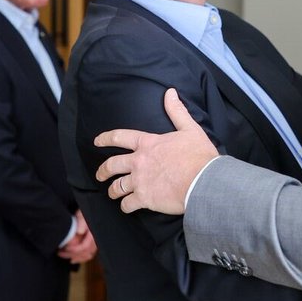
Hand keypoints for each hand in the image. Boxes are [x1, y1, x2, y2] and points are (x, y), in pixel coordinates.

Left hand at [58, 209, 97, 262]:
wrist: (88, 211)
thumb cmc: (85, 212)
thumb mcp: (82, 214)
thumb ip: (81, 222)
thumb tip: (79, 232)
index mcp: (93, 233)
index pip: (85, 247)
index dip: (74, 250)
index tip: (64, 248)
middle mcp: (96, 239)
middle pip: (85, 253)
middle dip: (72, 254)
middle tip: (60, 253)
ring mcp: (94, 242)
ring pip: (87, 255)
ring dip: (75, 257)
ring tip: (63, 255)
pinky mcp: (92, 244)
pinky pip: (88, 254)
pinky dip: (80, 258)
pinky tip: (72, 259)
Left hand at [94, 89, 217, 213]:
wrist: (204, 181)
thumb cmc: (198, 155)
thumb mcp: (189, 129)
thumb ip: (177, 111)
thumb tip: (170, 92)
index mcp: (148, 143)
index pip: (120, 137)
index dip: (106, 138)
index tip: (97, 141)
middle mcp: (139, 161)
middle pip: (112, 165)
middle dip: (103, 170)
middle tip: (99, 175)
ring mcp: (140, 181)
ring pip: (118, 187)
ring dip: (113, 191)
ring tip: (112, 194)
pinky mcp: (145, 199)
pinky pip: (128, 204)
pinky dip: (126, 207)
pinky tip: (127, 207)